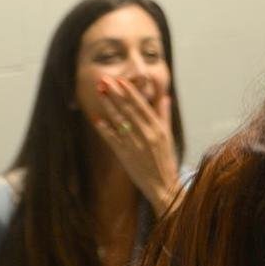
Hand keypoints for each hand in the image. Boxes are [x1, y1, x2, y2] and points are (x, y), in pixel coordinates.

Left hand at [91, 77, 179, 214]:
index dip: (130, 92)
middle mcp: (147, 134)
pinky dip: (105, 129)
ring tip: (99, 93)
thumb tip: (165, 97)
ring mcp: (135, 145)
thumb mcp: (168, 136)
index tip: (120, 80)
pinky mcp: (126, 155)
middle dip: (115, 94)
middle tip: (104, 80)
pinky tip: (96, 119)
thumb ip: (164, 115)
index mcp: (158, 128)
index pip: (141, 105)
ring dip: (108, 106)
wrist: (163, 185)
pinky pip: (113, 140)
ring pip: (119, 121)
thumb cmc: (165, 160)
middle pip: (128, 110)